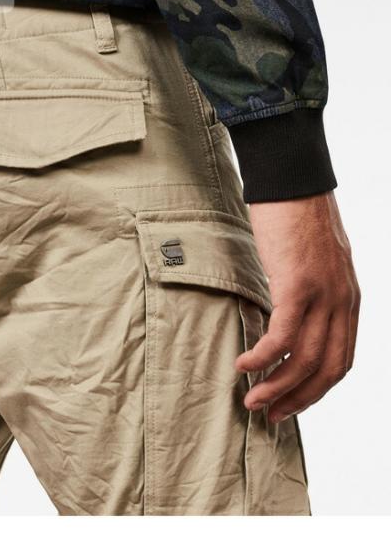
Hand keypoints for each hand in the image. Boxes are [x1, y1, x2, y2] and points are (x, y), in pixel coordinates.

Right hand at [235, 191, 359, 423]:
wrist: (293, 180)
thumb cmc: (297, 216)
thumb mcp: (314, 261)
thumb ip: (310, 292)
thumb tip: (288, 316)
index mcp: (348, 299)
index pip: (340, 361)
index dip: (316, 391)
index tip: (290, 404)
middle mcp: (342, 302)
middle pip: (326, 369)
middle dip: (297, 399)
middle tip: (268, 414)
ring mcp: (323, 294)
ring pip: (303, 359)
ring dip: (276, 385)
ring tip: (251, 399)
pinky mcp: (298, 284)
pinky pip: (281, 334)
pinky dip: (262, 356)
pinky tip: (243, 364)